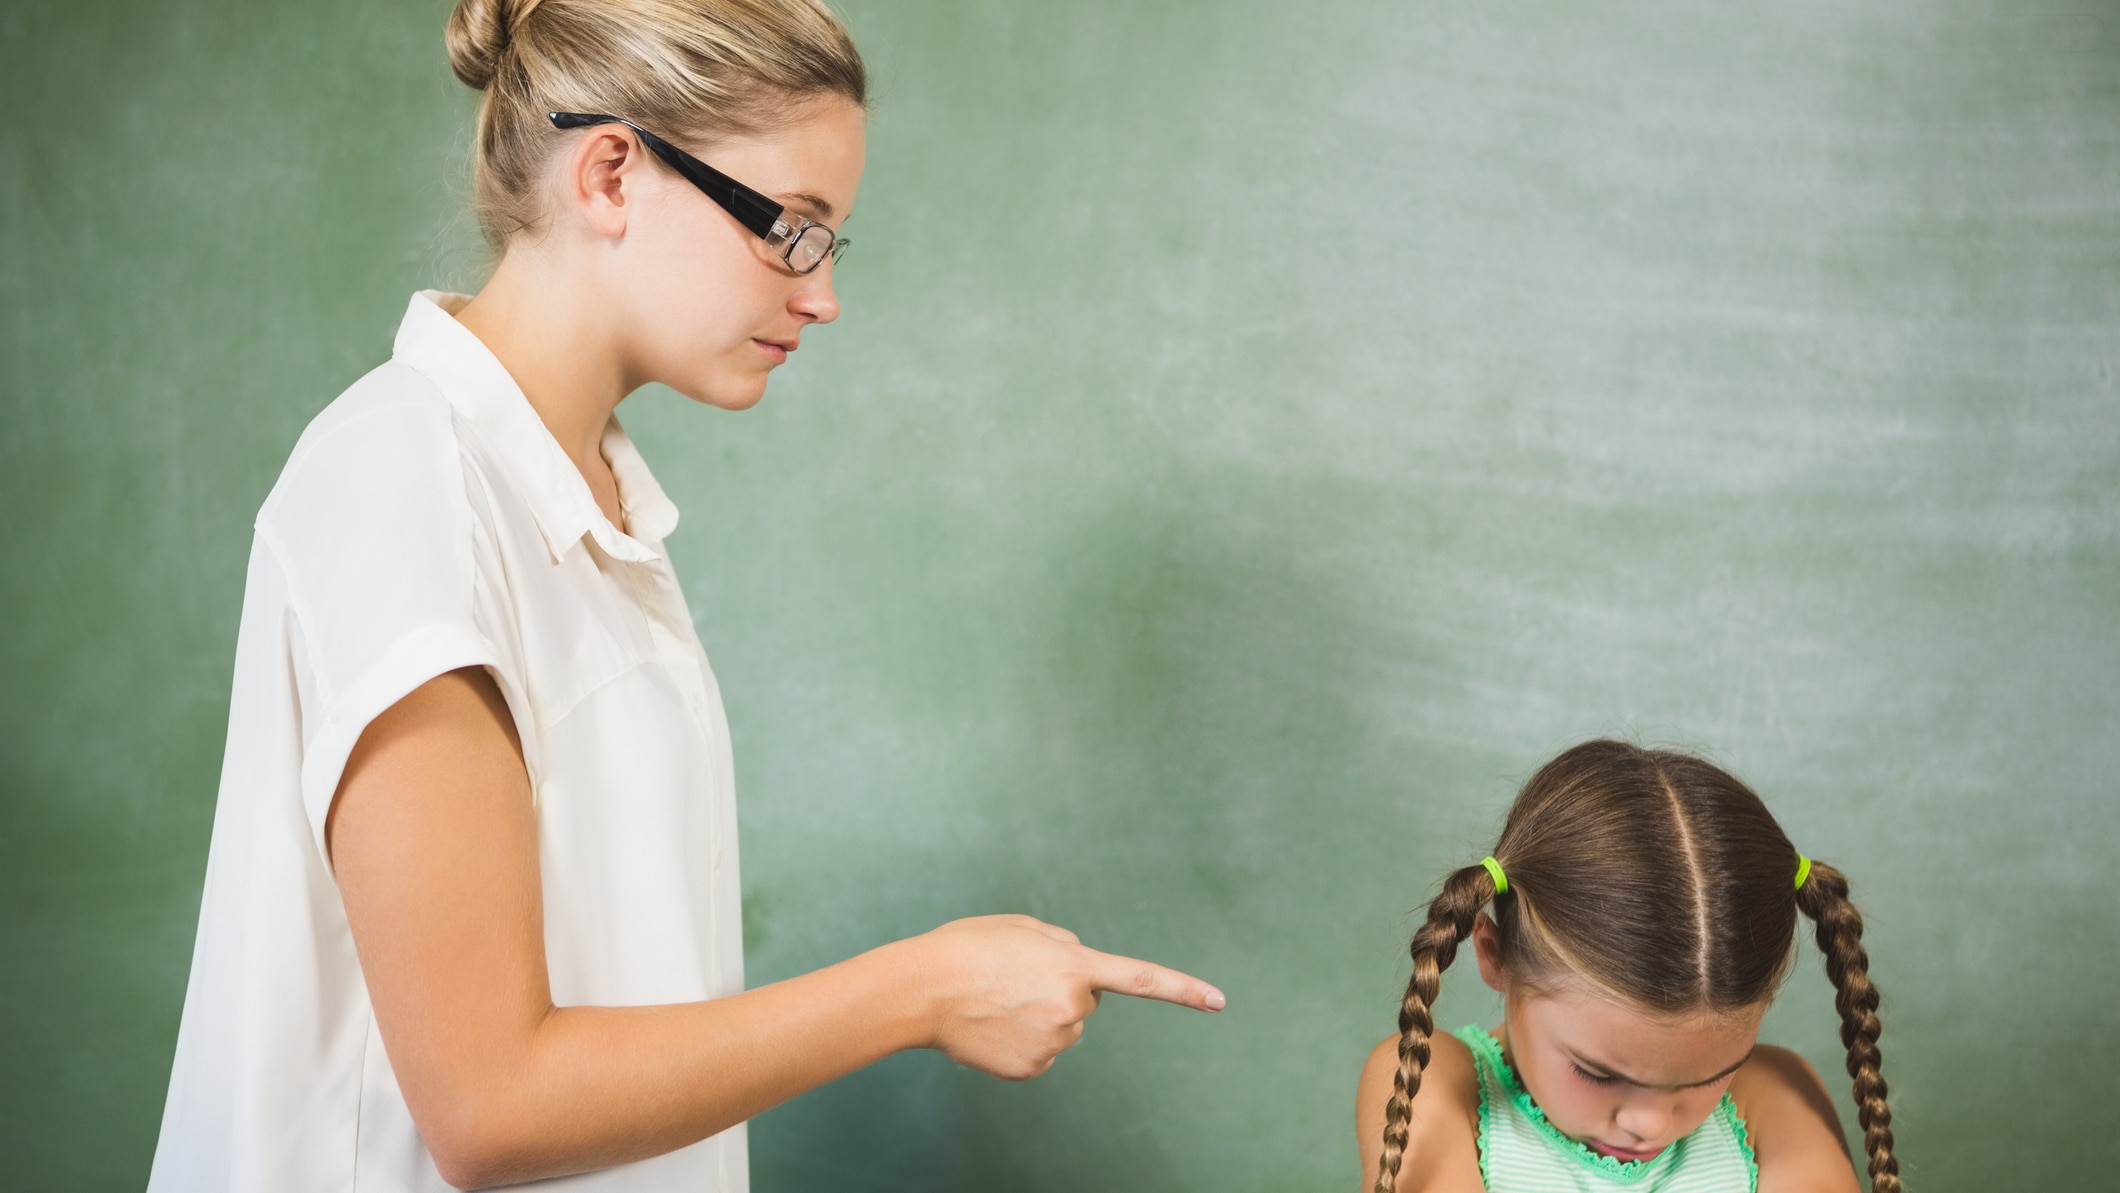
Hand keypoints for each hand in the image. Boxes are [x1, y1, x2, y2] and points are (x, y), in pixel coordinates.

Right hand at [906, 914, 1224, 1080]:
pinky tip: (991, 1028)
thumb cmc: (968, 949)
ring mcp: (1055, 1042)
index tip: (1220, 1002)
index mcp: (1075, 964)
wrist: (923, 990)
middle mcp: (1073, 1007)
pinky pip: (1040, 1053)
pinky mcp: (1034, 1069)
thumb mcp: (1022, 927)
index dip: (1184, 990)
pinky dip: (1020, 1043)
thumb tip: (1079, 969)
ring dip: (1037, 1016)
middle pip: (1084, 1002)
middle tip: (1014, 979)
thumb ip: (1063, 943)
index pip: (1142, 978)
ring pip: (1061, 1029)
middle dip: (1060, 991)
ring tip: (996, 1002)